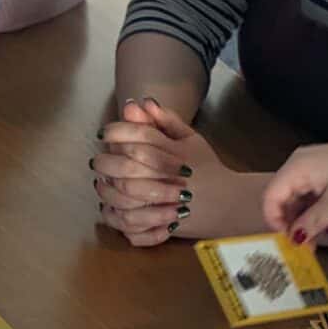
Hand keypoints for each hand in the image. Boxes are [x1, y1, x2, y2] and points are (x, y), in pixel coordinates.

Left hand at [94, 102, 247, 248]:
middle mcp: (171, 177)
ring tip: (101, 184)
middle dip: (106, 162)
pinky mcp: (165, 226)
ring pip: (125, 196)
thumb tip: (142, 101)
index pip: (139, 136)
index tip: (104, 134)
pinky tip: (111, 208)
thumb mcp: (191, 139)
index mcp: (176, 152)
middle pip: (127, 166)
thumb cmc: (208, 169)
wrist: (231, 203)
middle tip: (97, 162)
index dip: (116, 131)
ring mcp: (167, 204)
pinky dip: (119, 218)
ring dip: (107, 190)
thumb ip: (167, 120)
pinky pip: (133, 225)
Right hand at [262, 140, 327, 246]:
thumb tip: (294, 239)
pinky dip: (320, 214)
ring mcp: (314, 170)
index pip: (271, 195)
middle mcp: (301, 165)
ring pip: (300, 201)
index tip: (287, 241)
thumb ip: (312, 222)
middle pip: (284, 199)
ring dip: (309, 222)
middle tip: (307, 247)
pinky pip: (313, 198)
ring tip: (327, 236)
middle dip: (294, 225)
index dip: (275, 220)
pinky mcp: (326, 176)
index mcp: (298, 166)